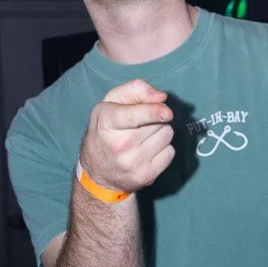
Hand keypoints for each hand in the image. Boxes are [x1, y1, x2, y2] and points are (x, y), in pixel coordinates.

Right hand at [80, 79, 174, 194]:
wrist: (97, 172)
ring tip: (143, 137)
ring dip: (160, 132)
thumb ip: (135, 90)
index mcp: (107, 123)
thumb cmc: (106, 129)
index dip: (153, 112)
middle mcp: (119, 145)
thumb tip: (162, 97)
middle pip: (157, 122)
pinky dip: (163, 149)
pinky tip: (148, 151)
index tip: (167, 112)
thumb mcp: (110, 102)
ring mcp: (133, 163)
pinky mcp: (146, 176)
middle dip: (156, 117)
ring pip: (167, 135)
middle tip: (140, 124)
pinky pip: (170, 152)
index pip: (133, 116)